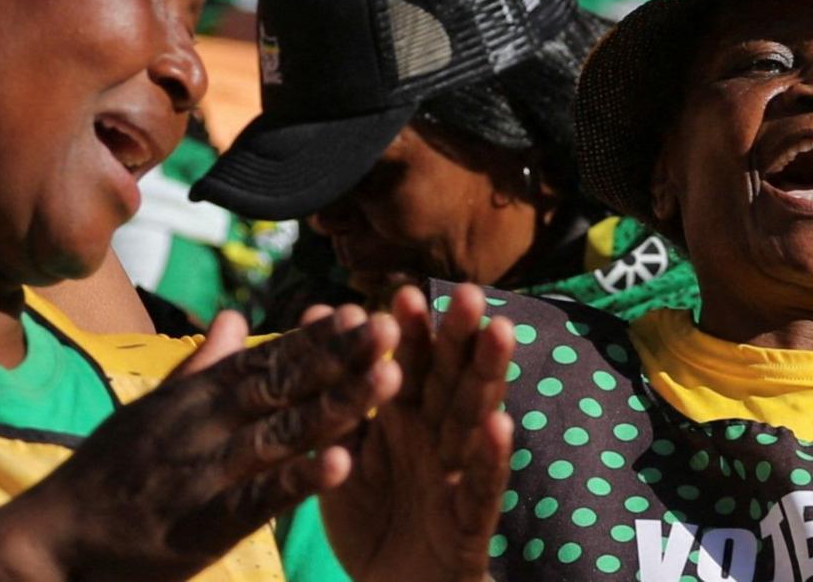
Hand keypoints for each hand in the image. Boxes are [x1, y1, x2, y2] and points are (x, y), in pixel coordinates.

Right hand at [0, 306, 396, 581]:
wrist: (49, 544)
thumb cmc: (103, 477)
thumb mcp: (150, 411)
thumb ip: (200, 365)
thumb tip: (235, 315)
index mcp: (195, 398)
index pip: (266, 358)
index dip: (317, 336)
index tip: (364, 308)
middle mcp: (204, 425)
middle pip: (283, 384)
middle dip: (342, 355)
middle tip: (395, 325)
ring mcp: (204, 473)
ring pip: (282, 433)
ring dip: (338, 405)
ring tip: (389, 379)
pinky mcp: (202, 525)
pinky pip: (259, 498)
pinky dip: (299, 479)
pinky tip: (341, 461)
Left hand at [322, 285, 515, 581]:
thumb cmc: (372, 518)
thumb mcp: (343, 455)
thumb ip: (334, 394)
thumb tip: (312, 315)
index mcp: (407, 422)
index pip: (412, 368)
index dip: (411, 334)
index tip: (404, 293)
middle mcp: (438, 440)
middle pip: (451, 381)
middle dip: (460, 337)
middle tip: (468, 291)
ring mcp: (458, 477)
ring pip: (475, 420)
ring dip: (488, 376)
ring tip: (498, 331)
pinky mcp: (470, 521)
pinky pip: (482, 486)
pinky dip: (491, 457)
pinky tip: (500, 425)